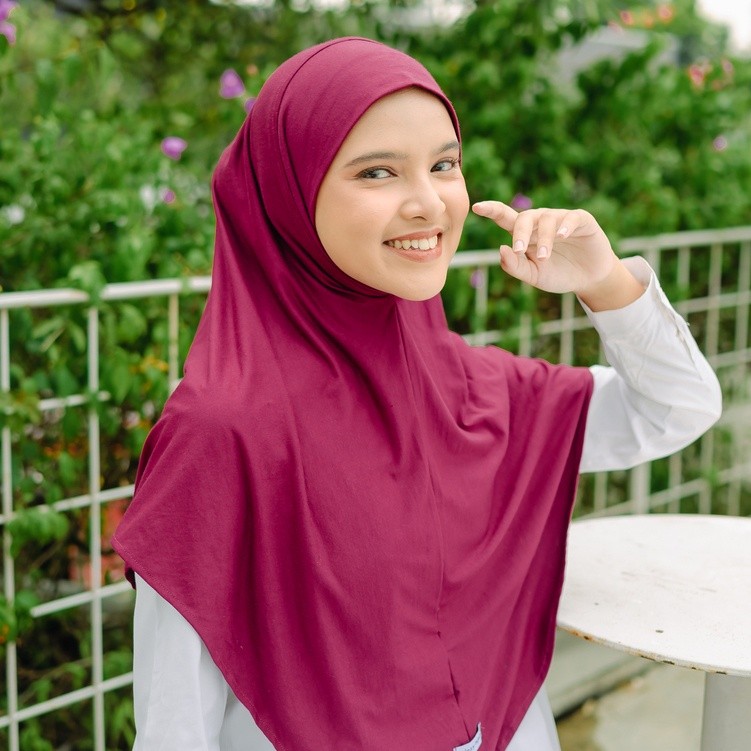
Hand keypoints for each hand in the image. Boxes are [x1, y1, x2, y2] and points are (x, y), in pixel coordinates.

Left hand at [472, 200, 620, 294]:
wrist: (588, 279)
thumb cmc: (558, 274)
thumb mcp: (534, 276)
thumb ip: (515, 266)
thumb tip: (501, 249)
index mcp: (525, 234)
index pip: (505, 218)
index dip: (492, 210)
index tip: (477, 207)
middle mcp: (541, 222)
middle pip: (525, 217)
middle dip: (520, 233)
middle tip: (518, 250)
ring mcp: (561, 219)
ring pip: (547, 219)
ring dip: (543, 239)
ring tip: (543, 258)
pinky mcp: (582, 221)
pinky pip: (571, 218)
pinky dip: (565, 226)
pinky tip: (561, 237)